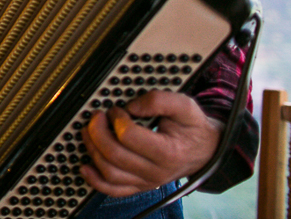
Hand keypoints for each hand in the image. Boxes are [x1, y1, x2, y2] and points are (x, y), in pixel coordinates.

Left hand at [79, 89, 221, 197]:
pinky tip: (85, 166)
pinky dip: (95, 180)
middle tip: (96, 117)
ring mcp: (146, 181)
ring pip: (110, 173)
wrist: (205, 151)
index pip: (129, 137)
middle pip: (115, 155)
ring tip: (88, 133)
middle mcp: (156, 171)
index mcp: (168, 152)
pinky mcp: (139, 186)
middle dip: (98, 132)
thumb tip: (132, 106)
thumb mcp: (185, 106)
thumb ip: (159, 100)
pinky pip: (113, 190)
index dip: (117, 119)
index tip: (116, 109)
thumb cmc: (193, 128)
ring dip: (92, 150)